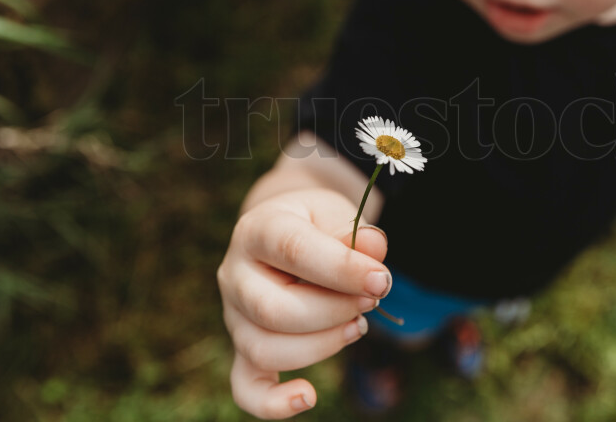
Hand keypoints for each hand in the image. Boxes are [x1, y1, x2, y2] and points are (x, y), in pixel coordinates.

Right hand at [217, 188, 390, 418]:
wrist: (289, 231)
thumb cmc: (316, 225)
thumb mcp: (336, 214)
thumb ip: (354, 235)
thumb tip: (374, 250)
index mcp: (258, 230)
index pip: (293, 250)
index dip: (342, 269)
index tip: (381, 280)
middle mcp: (235, 274)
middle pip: (274, 310)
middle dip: (334, 312)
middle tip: (373, 301)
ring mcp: (234, 314)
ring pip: (265, 349)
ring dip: (322, 346)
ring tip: (358, 325)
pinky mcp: (243, 346)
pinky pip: (246, 386)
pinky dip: (273, 402)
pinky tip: (308, 396)